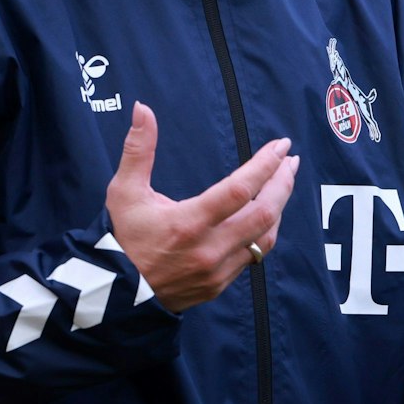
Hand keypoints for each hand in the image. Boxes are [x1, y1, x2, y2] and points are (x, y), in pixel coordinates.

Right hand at [106, 102, 299, 311]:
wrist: (113, 295)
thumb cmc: (120, 237)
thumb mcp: (124, 191)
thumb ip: (138, 149)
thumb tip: (142, 108)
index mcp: (187, 223)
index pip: (239, 190)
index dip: (264, 165)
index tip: (281, 146)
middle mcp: (208, 249)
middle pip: (263, 214)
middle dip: (282, 184)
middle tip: (290, 161)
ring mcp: (216, 271)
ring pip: (264, 238)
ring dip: (278, 208)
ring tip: (282, 184)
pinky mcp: (218, 285)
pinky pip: (252, 257)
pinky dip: (264, 232)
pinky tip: (265, 215)